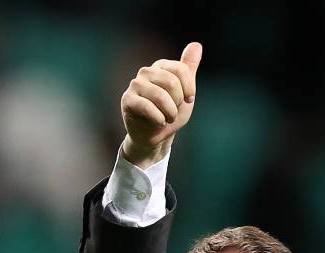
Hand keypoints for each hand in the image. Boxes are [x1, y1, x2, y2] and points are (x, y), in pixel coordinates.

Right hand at [121, 42, 201, 167]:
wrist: (155, 136)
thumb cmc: (169, 113)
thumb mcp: (185, 93)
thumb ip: (189, 69)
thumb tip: (197, 44)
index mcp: (161, 67)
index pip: (181, 70)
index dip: (189, 89)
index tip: (188, 100)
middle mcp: (146, 72)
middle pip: (172, 83)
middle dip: (178, 104)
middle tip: (173, 112)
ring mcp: (135, 85)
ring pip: (161, 96)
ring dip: (170, 114)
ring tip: (167, 119)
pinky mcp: (128, 100)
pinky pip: (148, 107)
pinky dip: (158, 119)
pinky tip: (159, 123)